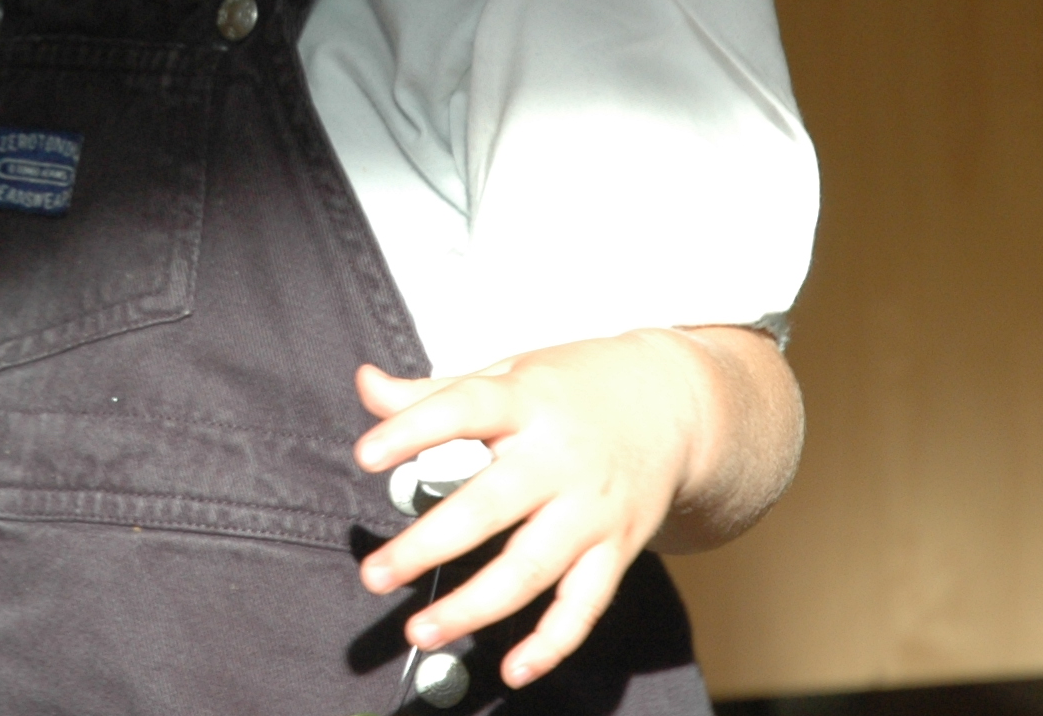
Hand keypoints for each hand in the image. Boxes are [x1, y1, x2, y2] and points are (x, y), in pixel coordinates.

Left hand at [349, 326, 798, 690]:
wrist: (677, 405)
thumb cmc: (578, 388)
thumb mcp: (509, 372)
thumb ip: (434, 391)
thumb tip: (366, 386)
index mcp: (527, 403)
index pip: (464, 409)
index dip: (413, 430)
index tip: (365, 457)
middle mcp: (560, 460)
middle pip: (490, 507)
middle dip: (428, 546)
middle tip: (375, 574)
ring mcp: (591, 510)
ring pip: (530, 568)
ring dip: (474, 607)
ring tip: (421, 630)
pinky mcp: (616, 549)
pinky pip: (583, 606)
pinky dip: (552, 644)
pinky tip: (513, 669)